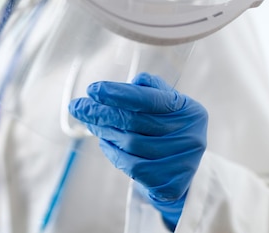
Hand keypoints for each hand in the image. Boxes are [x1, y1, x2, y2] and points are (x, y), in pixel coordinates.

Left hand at [69, 72, 207, 230]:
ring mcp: (181, 162)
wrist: (181, 173)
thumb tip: (126, 84)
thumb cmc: (168, 130)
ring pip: (129, 143)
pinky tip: (105, 141)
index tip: (93, 89)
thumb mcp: (167, 106)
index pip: (150, 99)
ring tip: (91, 123)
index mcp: (190, 111)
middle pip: (134, 121)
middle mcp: (190, 136)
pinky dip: (112, 151)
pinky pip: (130, 164)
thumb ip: (149, 90)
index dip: (119, 93)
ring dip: (104, 131)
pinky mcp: (169, 183)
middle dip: (101, 112)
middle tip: (78, 106)